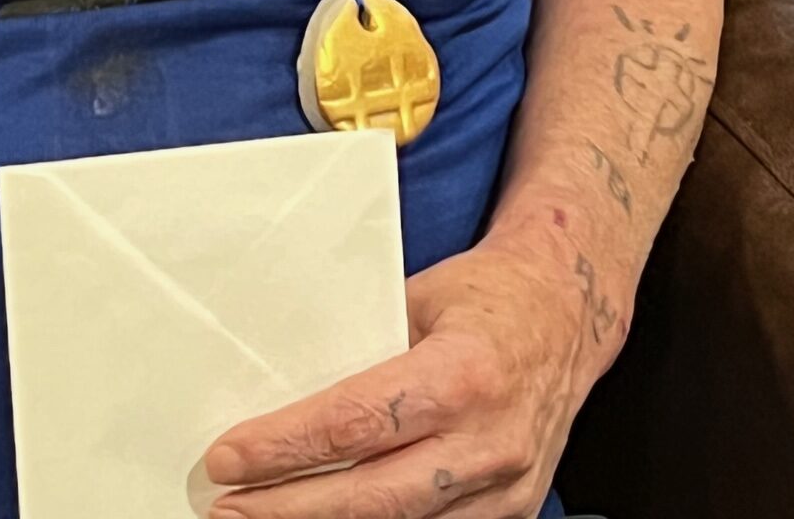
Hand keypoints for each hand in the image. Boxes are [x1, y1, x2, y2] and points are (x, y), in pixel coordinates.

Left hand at [202, 231, 608, 517]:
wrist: (566, 313)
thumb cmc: (486, 295)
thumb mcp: (418, 295)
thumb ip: (362, 341)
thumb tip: (281, 375)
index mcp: (462, 373)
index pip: (357, 422)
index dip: (287, 446)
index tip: (230, 456)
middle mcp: (488, 441)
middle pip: (372, 496)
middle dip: (290, 508)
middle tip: (227, 508)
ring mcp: (506, 486)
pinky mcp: (512, 510)